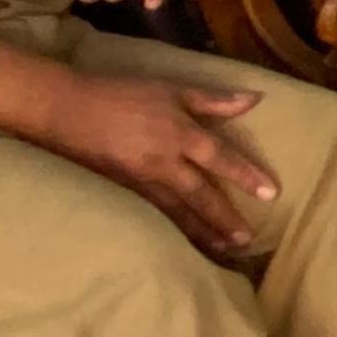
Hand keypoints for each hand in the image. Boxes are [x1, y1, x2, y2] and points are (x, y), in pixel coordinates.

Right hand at [38, 69, 278, 255]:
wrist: (65, 110)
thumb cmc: (121, 94)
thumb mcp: (171, 89)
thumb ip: (213, 99)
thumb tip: (255, 99)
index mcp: (179, 134)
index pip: (221, 158)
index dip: (246, 175)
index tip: (271, 193)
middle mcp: (164, 162)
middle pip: (201, 195)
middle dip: (224, 218)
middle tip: (246, 239)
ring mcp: (141, 181)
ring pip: (177, 212)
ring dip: (200, 231)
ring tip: (222, 248)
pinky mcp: (121, 192)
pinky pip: (152, 215)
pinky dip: (170, 230)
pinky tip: (180, 242)